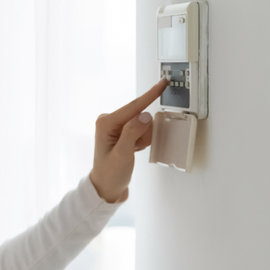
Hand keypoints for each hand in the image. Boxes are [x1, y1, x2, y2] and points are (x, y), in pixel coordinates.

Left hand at [89, 78, 169, 202]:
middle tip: (134, 148)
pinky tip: (132, 150)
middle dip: (144, 133)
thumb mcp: (123, 154)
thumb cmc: (110, 173)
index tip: (163, 82)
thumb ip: (133, 133)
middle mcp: (110, 121)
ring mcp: (116, 126)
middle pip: (140, 116)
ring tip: (132, 152)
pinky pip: (142, 130)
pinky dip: (142, 141)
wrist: (107, 187)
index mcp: (106, 122)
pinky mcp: (123, 132)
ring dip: (143, 138)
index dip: (151, 94)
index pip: (134, 106)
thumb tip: (145, 115)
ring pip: (144, 124)